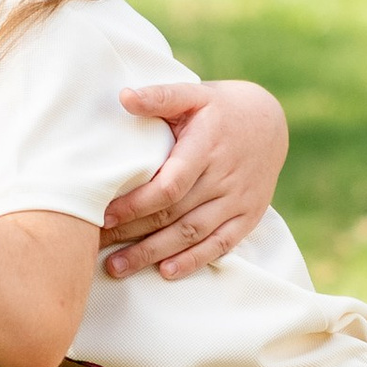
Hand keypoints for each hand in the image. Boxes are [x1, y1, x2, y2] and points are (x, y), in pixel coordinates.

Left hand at [99, 77, 288, 278]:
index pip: (170, 185)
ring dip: (154, 253)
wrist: (270, 123)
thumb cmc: (220, 109)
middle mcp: (224, 177)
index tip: (103, 214)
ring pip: (192, 233)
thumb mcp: (194, 94)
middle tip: (96, 246)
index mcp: (207, 146)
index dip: (137, 203)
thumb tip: (124, 97)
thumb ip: (160, 96)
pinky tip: (165, 272)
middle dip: (133, 233)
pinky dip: (193, 260)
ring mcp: (238, 200)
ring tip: (118, 267)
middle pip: (174, 214)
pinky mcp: (248, 217)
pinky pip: (220, 244)